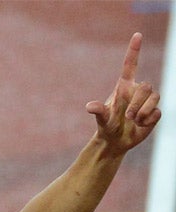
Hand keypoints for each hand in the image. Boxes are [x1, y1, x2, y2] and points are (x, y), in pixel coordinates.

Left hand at [86, 33, 160, 152]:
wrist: (115, 141)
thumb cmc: (107, 126)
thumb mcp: (102, 120)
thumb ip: (99, 111)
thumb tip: (89, 107)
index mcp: (124, 87)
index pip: (130, 65)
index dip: (134, 50)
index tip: (137, 34)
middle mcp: (137, 91)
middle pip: (146, 86)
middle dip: (137, 102)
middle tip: (128, 116)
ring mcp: (147, 101)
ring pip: (155, 97)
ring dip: (143, 112)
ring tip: (133, 121)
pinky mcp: (154, 112)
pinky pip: (157, 112)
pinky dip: (147, 121)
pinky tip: (140, 126)